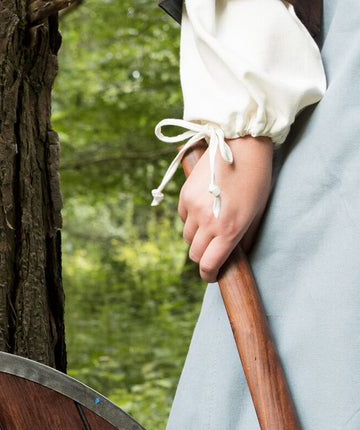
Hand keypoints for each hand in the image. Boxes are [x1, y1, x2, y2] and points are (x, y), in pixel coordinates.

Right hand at [179, 135, 272, 282]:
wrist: (242, 142)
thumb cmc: (256, 177)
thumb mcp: (257, 211)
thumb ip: (244, 237)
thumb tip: (235, 257)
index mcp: (229, 229)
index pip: (208, 265)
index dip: (208, 275)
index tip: (211, 275)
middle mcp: (209, 222)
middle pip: (195, 254)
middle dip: (203, 257)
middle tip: (212, 251)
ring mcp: (194, 208)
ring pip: (188, 237)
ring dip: (197, 237)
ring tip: (210, 224)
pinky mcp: (185, 195)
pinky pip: (183, 217)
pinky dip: (190, 218)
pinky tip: (204, 207)